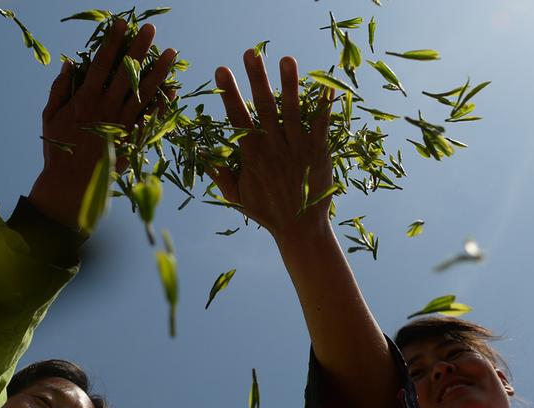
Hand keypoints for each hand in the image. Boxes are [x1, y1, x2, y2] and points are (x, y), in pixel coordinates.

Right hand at [29, 20, 176, 230]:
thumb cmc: (59, 150)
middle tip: (152, 29)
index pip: (102, 63)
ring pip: (145, 93)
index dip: (113, 41)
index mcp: (85, 99)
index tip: (122, 23)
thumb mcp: (50, 116)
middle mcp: (107, 108)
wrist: (73, 184)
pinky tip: (174, 89)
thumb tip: (71, 62)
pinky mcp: (134, 140)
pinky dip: (164, 104)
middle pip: (127, 73)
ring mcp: (124, 124)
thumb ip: (59, 88)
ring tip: (172, 53)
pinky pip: (152, 118)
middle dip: (140, 49)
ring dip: (160, 71)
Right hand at [211, 50, 333, 244]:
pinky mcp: (319, 152)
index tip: (222, 71)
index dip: (229, 94)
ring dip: (289, 84)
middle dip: (257, 79)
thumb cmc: (266, 213)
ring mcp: (298, 148)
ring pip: (292, 111)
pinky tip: (328, 85)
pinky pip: (322, 125)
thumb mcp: (237, 197)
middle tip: (251, 52)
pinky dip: (325, 106)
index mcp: (252, 156)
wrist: (300, 229)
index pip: (237, 119)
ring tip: (286, 59)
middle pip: (264, 108)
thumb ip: (221, 175)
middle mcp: (274, 148)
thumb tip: (205, 155)